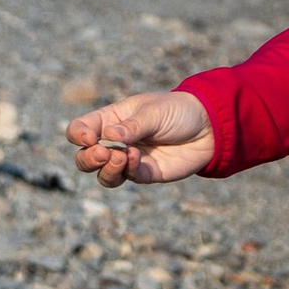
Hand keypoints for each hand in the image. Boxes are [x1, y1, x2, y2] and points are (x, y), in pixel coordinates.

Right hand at [66, 91, 216, 187]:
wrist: (210, 127)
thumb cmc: (179, 111)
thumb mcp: (154, 112)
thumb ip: (132, 125)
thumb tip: (109, 136)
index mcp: (110, 120)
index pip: (80, 129)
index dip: (78, 135)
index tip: (90, 138)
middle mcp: (115, 142)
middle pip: (84, 158)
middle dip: (88, 159)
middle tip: (103, 152)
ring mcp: (129, 160)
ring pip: (103, 175)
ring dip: (106, 169)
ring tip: (120, 157)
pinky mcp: (146, 173)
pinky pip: (129, 178)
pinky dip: (129, 170)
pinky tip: (137, 158)